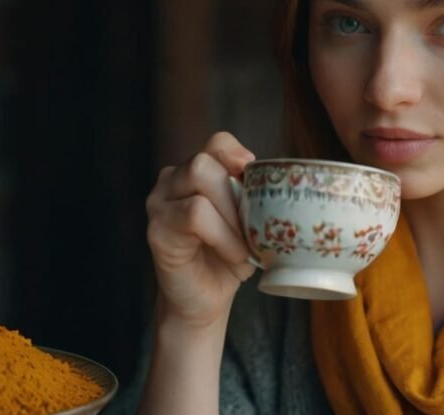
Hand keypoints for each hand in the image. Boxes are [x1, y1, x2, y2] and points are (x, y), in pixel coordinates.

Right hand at [145, 132, 256, 329]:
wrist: (205, 300)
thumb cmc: (229, 258)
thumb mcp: (248, 221)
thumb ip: (253, 196)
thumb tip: (287, 183)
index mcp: (195, 172)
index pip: (217, 143)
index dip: (238, 155)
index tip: (253, 178)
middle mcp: (171, 181)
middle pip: (206, 162)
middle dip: (236, 194)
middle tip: (252, 227)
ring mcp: (158, 203)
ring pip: (200, 180)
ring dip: (232, 215)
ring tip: (244, 245)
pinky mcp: (156, 229)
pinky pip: (195, 214)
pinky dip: (223, 235)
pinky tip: (234, 255)